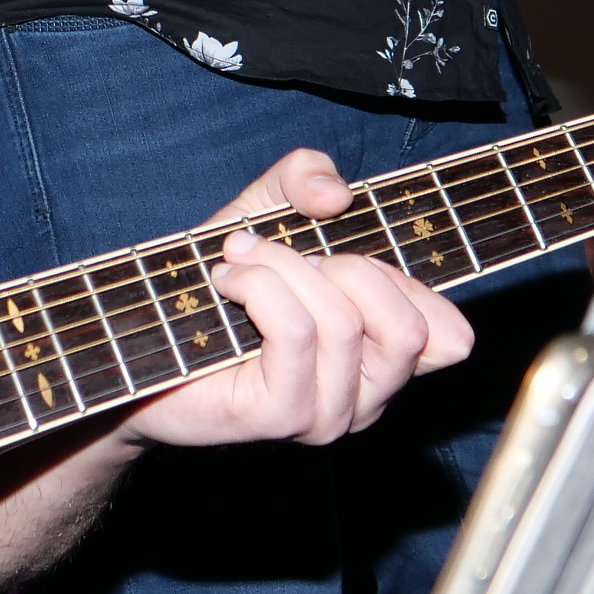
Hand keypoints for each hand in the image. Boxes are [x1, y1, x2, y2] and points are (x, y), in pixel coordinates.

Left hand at [121, 152, 473, 451]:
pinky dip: (259, 287)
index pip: (449, 339)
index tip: (352, 251)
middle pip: (407, 327)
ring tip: (239, 262)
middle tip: (286, 254)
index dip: (415, 284)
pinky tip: (227, 282)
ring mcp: (326, 414)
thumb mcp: (269, 207)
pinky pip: (296, 332)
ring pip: (342, 323)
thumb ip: (307, 177)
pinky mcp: (280, 417)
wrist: (144, 335)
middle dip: (345, 267)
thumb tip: (337, 194)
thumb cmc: (217, 280)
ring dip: (283, 269)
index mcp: (383, 354)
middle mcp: (367, 395)